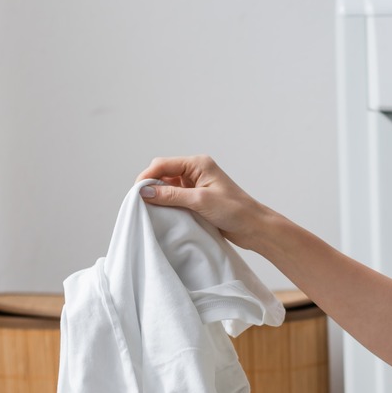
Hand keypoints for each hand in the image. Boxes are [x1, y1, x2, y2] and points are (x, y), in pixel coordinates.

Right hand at [135, 155, 280, 251]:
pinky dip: (168, 204)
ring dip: (159, 196)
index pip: (163, 164)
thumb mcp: (200, 201)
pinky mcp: (197, 199)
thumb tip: (144, 192)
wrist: (255, 228)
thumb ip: (171, 195)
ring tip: (152, 210)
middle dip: (151, 186)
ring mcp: (196, 185)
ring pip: (168, 186)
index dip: (147, 177)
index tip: (136, 194)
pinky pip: (175, 197)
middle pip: (163, 173)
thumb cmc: (235, 211)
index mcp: (198, 164)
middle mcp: (196, 171)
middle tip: (142, 203)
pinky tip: (164, 214)